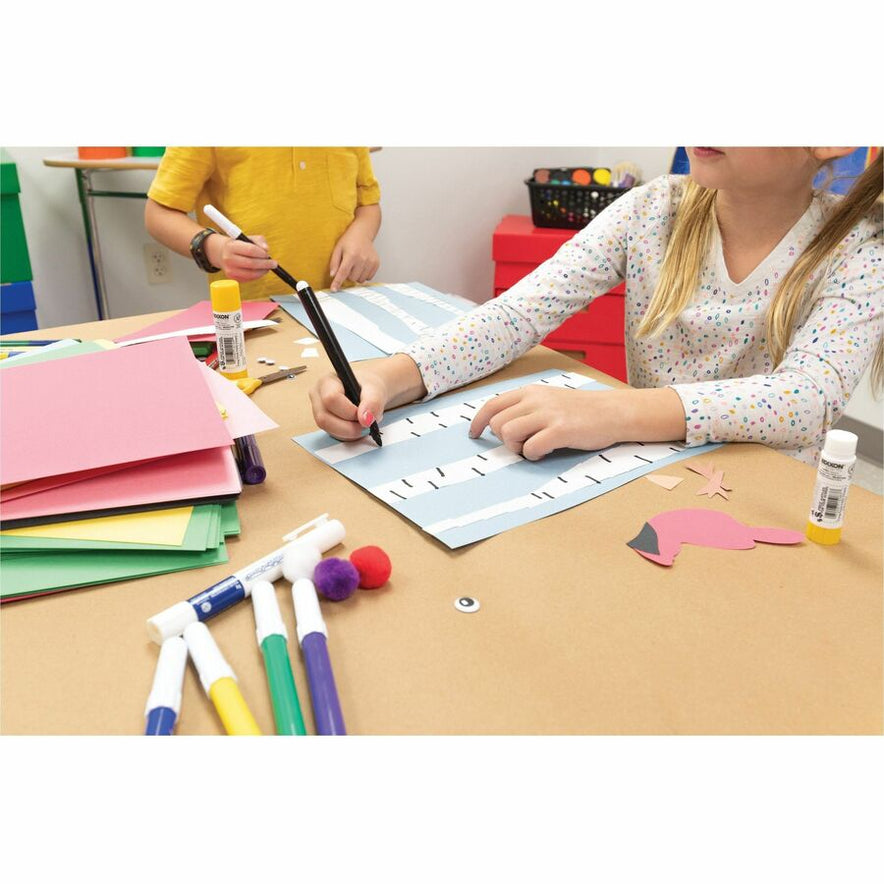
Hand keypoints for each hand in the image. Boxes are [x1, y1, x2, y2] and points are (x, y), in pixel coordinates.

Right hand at [206, 233, 276, 281]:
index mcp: (231, 246)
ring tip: (268, 267)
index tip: (267, 254)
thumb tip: (266, 249)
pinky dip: (257, 276)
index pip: (250, 250)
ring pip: (251, 274)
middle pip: (252, 263)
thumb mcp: (248, 238)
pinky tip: (260, 271)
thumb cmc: (239, 245)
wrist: (223, 253)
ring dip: (263, 271)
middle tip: (273, 264)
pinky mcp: (233, 278)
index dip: (262, 253)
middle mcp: (228, 258)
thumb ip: (259, 240)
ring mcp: (230, 270)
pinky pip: (249, 279)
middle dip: (266, 264)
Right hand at [308, 354, 425, 440]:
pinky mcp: (326, 420)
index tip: (364, 415)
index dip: (348, 411)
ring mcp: (319, 409)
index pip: (330, 400)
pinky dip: (347, 434)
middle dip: (347, 426)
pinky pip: (332, 433)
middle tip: (367, 425)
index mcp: (327, 381)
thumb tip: (366, 419)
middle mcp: (317, 395)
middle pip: (324, 418)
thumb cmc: (372, 383)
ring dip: (348, 432)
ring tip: (364, 425)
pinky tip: (358, 428)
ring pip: (327, 429)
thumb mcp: (377, 389)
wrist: (374, 387)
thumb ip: (372, 402)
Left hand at [329, 228, 379, 291]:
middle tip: (348, 265)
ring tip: (355, 265)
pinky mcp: (376, 264)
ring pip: (360, 280)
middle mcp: (362, 259)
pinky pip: (368, 278)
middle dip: (348, 275)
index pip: (343, 272)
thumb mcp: (337, 249)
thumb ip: (334, 263)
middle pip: (352, 278)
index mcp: (351, 255)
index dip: (337, 282)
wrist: (362, 233)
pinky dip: (364, 275)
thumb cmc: (349, 240)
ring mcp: (370, 262)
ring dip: (356, 276)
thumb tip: (333, 275)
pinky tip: (362, 266)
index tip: (334, 289)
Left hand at [469, 385, 686, 459]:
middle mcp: (535, 400)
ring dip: (516, 448)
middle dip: (503, 439)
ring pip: (508, 434)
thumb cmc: (581, 410)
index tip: (474, 434)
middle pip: (498, 423)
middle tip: (521, 444)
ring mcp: (548, 414)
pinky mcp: (560, 430)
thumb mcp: (549, 400)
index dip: (478, 421)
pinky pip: (531, 448)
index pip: (492, 404)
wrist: (613, 411)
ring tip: (532, 448)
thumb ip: (526, 408)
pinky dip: (533, 455)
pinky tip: (545, 452)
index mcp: (530, 392)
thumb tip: (501, 427)